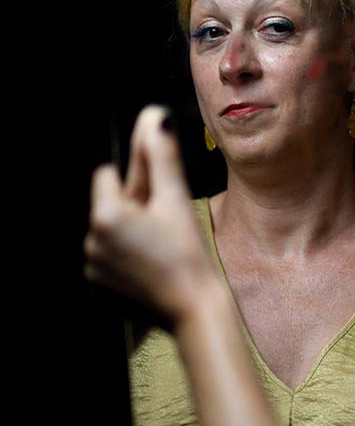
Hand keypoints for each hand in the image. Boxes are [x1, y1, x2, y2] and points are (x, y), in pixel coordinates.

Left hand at [84, 105, 218, 328]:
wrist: (193, 306)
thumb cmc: (188, 253)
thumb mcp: (176, 198)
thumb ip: (162, 155)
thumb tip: (156, 118)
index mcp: (105, 215)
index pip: (109, 174)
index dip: (139, 181)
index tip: (161, 195)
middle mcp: (90, 240)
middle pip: (111, 202)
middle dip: (137, 204)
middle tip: (168, 219)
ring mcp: (94, 263)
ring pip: (112, 225)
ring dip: (135, 225)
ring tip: (164, 241)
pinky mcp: (101, 281)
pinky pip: (112, 250)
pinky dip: (131, 249)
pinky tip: (155, 258)